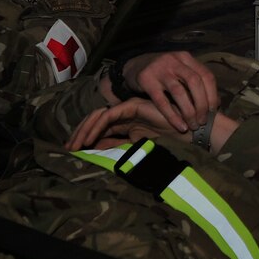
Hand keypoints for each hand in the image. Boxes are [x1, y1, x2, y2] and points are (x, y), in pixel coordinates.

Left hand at [67, 98, 185, 149]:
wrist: (190, 132)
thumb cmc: (170, 140)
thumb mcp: (137, 147)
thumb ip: (118, 146)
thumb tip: (96, 151)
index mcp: (125, 123)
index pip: (99, 128)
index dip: (84, 138)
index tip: (74, 153)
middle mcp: (123, 113)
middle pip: (94, 120)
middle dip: (79, 133)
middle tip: (68, 148)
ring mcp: (127, 108)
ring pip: (98, 116)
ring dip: (85, 130)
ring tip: (76, 145)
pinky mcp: (132, 106)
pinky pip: (109, 115)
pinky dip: (97, 127)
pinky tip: (90, 140)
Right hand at [120, 51, 219, 131]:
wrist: (133, 66)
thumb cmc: (163, 73)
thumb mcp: (180, 70)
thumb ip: (196, 81)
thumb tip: (217, 102)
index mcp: (186, 58)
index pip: (206, 75)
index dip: (213, 95)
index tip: (214, 111)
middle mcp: (174, 61)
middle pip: (195, 82)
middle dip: (202, 104)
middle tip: (203, 121)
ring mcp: (159, 69)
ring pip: (179, 92)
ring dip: (189, 112)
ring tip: (193, 125)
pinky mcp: (146, 80)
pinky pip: (162, 101)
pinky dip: (173, 116)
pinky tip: (180, 126)